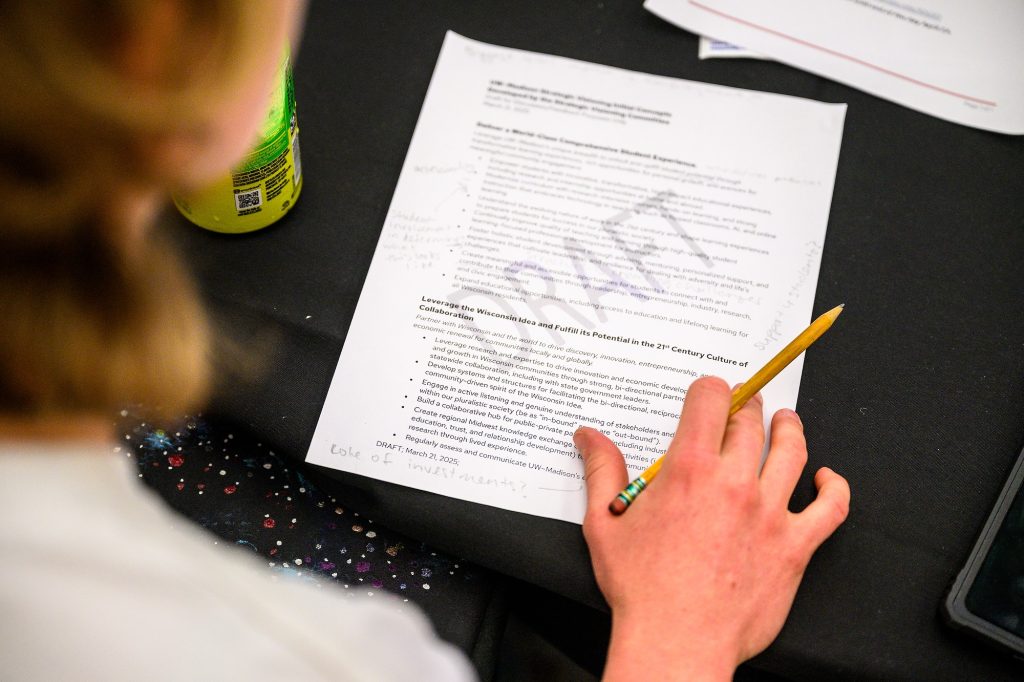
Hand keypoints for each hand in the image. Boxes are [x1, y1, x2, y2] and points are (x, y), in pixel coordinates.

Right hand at [575, 376, 849, 681]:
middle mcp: (734, 482)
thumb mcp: (605, 523)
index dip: (710, 388)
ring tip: (786, 422)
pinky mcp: (794, 546)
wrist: (678, 642)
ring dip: (789, 430)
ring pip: (792, 452)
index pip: (711, 399)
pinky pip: (831, 508)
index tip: (709, 393)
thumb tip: (588, 437)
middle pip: (751, 422)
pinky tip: (826, 478)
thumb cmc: (641, 590)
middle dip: (746, 407)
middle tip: (744, 407)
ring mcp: (770, 513)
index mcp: (689, 469)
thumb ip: (602, 471)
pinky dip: (834, 487)